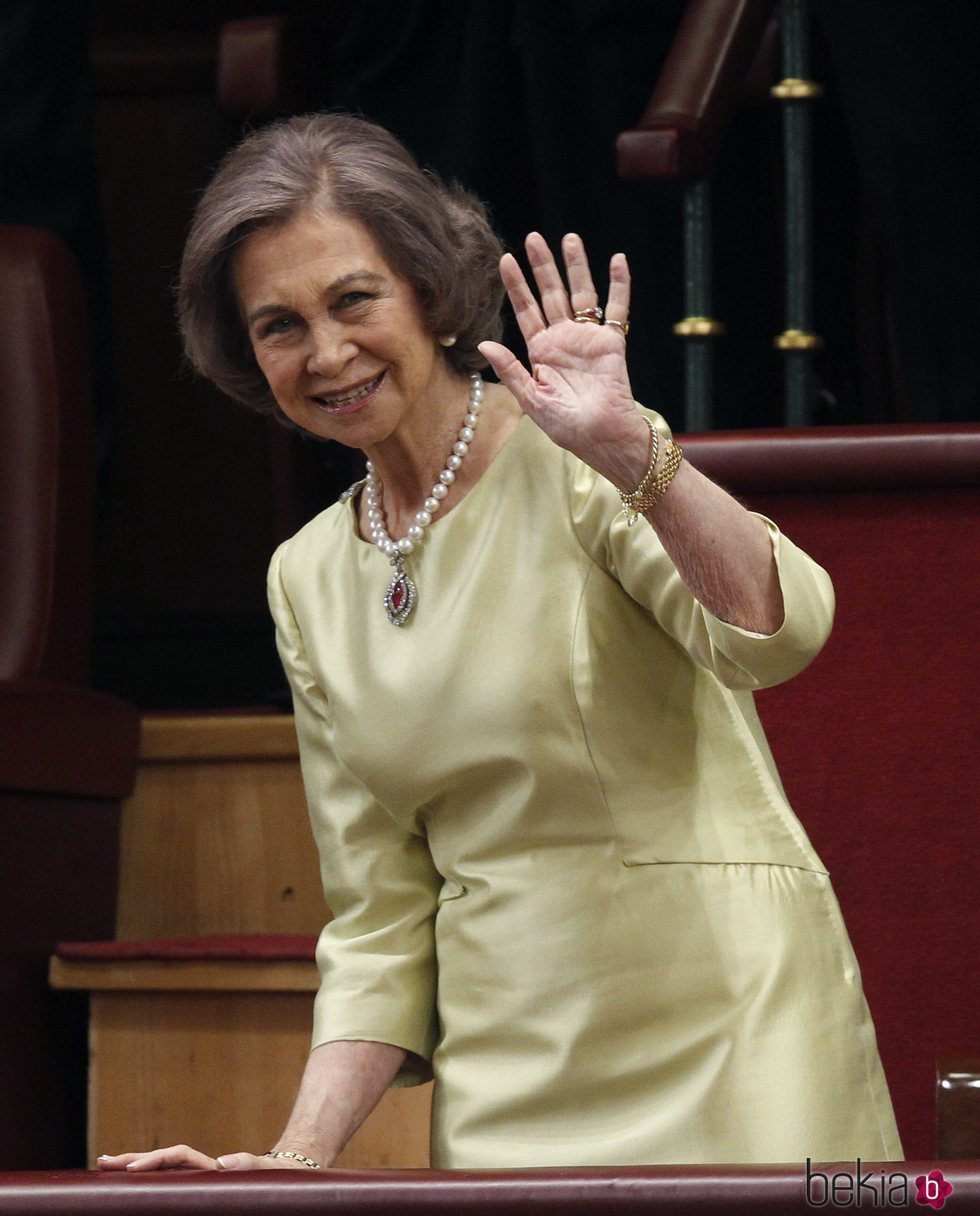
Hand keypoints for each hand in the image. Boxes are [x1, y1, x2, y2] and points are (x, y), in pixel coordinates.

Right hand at [97, 1146, 311, 1171]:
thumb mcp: (264, 1171)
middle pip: (162, 1161)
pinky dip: (147, 1181)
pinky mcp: (197, 1188)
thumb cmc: (273, 1179)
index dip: (157, 1161)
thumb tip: (223, 1161)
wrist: (284, 1180)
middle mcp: (201, 1169)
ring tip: (106, 1166)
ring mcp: (197, 1179)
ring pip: (161, 1172)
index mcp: (212, 1166)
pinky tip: (128, 1185)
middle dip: (133, 1160)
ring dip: (134, 1168)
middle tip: (102, 1162)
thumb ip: (248, 1165)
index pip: (179, 1157)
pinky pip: (168, 1183)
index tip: (134, 1168)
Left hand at [478, 232, 647, 488]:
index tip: (505, 260)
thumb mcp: (530, 400)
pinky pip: (618, 309)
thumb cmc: (566, 427)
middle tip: (533, 238)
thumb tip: (485, 345)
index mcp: (541, 352)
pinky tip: (618, 261)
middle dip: (542, 267)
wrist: (601, 438)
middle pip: (551, 294)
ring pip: (582, 294)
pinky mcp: (612, 343)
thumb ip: (510, 370)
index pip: (525, 311)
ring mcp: (588, 338)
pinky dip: (619, 286)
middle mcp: (564, 340)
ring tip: (570, 238)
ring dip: (576, 267)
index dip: (516, 286)